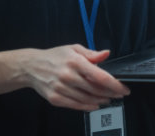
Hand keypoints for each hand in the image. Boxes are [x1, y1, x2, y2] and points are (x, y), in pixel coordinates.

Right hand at [0, 44, 129, 111]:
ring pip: (87, 99)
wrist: (32, 66)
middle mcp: (68, 76)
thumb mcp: (73, 48)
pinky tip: (95, 104)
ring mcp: (61, 88)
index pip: (99, 76)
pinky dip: (87, 106)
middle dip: (110, 93)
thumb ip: (91, 53)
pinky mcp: (55, 98)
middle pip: (95, 89)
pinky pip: (75, 105)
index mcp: (75, 61)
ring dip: (100, 100)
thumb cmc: (54, 56)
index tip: (123, 88)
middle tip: (118, 93)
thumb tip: (105, 54)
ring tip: (108, 98)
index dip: (114, 84)